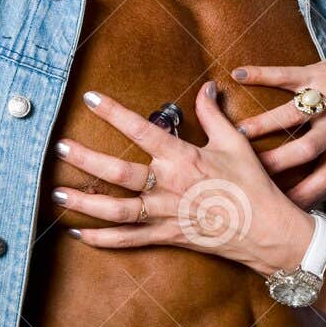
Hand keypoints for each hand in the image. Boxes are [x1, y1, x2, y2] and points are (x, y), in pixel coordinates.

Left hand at [54, 83, 312, 275]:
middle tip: (59, 148)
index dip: (114, 113)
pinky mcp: (167, 236)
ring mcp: (165, 214)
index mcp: (183, 158)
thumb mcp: (235, 143)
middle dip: (85, 159)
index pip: (141, 130)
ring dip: (84, 201)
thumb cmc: (253, 184)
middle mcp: (168, 186)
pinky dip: (103, 239)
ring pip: (115, 209)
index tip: (91, 99)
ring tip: (58, 192)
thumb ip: (214, 114)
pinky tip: (81, 234)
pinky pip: (129, 240)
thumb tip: (207, 87)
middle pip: (116, 172)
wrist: (267, 230)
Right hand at [231, 8, 325, 208]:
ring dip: (264, 123)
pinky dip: (262, 73)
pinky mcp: (316, 72)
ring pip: (292, 113)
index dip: (305, 195)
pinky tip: (238, 74)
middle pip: (306, 149)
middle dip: (277, 164)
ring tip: (236, 133)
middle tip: (247, 173)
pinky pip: (286, 73)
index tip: (279, 206)